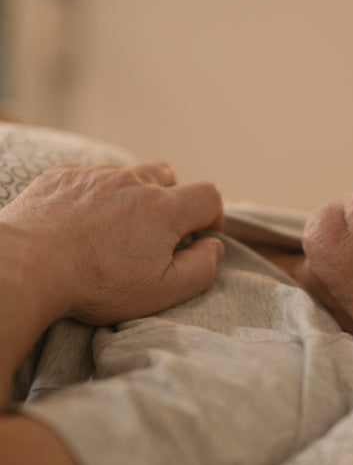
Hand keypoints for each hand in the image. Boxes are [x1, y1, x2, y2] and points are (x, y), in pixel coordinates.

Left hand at [0, 162, 224, 324]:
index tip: (200, 238)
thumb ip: (201, 268)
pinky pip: (90, 176)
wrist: (25, 267)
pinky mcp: (61, 177)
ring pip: (129, 174)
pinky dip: (96, 195)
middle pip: (169, 175)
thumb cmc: (97, 283)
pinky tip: (83, 222)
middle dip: (173, 200)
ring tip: (117, 229)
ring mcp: (95, 176)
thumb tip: (213, 247)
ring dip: (133, 195)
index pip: (209, 195)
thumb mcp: (163, 291)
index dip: (213, 216)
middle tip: (157, 234)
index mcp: (164, 209)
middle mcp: (133, 182)